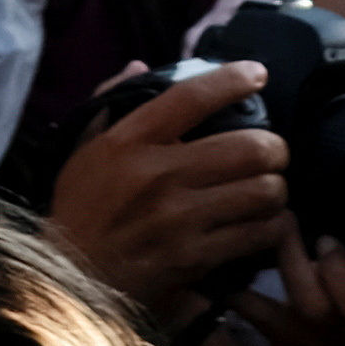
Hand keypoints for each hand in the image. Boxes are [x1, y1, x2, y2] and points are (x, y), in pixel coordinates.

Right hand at [41, 61, 289, 316]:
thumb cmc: (80, 209)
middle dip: (275, 148)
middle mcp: (158, 174)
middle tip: (272, 152)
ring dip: (275, 190)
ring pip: (263, 192)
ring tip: (268, 190)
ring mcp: (179, 219)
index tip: (257, 74)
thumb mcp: (83, 148)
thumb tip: (140, 66)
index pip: (192, 97)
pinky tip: (261, 225)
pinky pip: (256, 235)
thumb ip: (110, 101)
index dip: (233, 79)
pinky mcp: (194, 259)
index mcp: (128, 141)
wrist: (70, 279)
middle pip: (250, 147)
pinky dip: (269, 228)